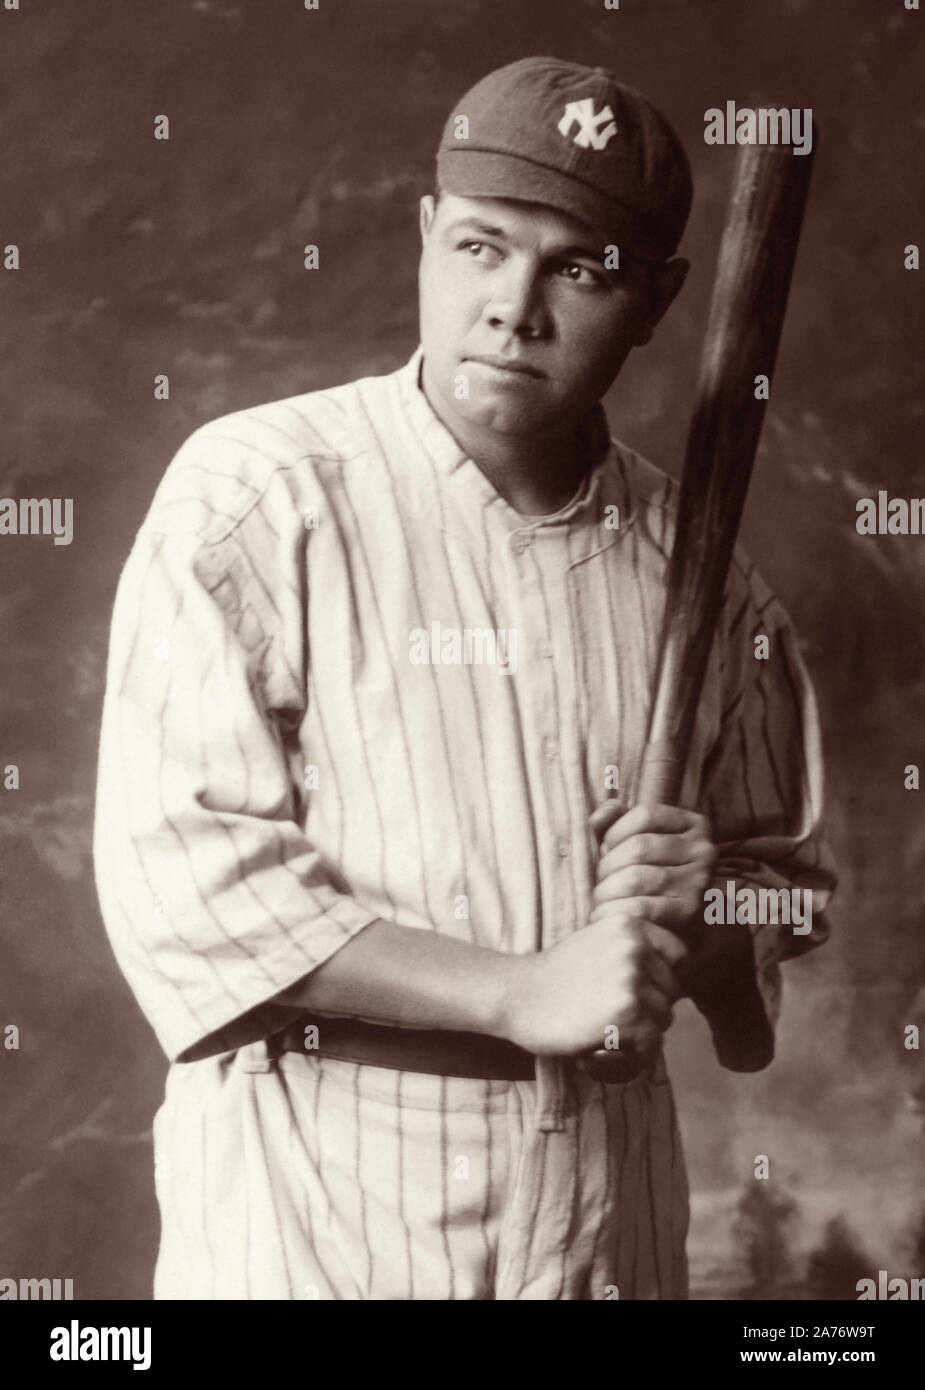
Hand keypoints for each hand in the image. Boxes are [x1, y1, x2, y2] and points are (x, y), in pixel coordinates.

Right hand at [501, 914, 677, 1059]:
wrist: (518, 995)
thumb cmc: (556, 975)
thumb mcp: (596, 941)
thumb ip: (632, 949)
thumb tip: (678, 979)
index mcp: (629, 924)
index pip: (678, 954)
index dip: (663, 976)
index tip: (640, 990)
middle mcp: (634, 947)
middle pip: (672, 989)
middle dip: (653, 1006)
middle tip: (618, 1015)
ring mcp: (631, 979)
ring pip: (664, 1016)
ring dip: (644, 1030)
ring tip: (612, 1030)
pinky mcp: (626, 1013)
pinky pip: (653, 1041)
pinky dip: (638, 1052)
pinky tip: (614, 1047)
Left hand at [589, 801, 716, 948]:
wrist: (675, 934)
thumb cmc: (648, 883)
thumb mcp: (635, 844)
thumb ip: (614, 822)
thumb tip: (601, 814)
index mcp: (694, 825)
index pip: (645, 815)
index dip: (615, 832)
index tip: (607, 852)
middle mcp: (704, 850)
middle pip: (638, 847)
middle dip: (607, 867)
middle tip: (600, 884)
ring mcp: (699, 881)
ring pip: (635, 878)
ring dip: (606, 892)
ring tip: (600, 902)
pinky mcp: (689, 913)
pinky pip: (639, 907)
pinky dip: (612, 912)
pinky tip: (603, 917)